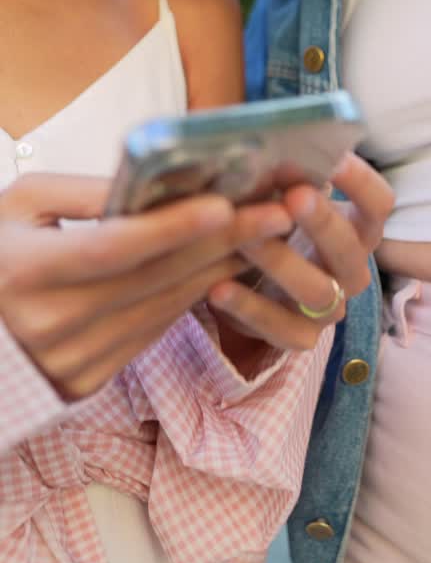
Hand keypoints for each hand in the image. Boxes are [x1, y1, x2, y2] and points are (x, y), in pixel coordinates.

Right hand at [0, 173, 292, 398]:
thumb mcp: (19, 207)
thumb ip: (82, 193)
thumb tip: (152, 180)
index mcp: (24, 274)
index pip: (113, 249)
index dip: (172, 228)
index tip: (225, 204)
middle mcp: (51, 326)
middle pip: (153, 279)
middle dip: (222, 242)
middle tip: (273, 211)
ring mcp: (72, 361)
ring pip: (164, 308)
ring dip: (219, 269)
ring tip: (264, 234)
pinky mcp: (88, 381)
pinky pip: (153, 333)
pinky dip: (192, 297)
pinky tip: (225, 266)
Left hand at [207, 153, 393, 352]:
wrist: (252, 291)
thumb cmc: (271, 230)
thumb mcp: (277, 200)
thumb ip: (276, 176)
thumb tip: (253, 138)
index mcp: (357, 230)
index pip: (379, 204)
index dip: (361, 181)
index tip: (332, 156)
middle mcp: (351, 270)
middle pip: (350, 246)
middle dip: (322, 220)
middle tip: (294, 195)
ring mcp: (330, 309)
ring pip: (317, 290)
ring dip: (280, 260)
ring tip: (245, 236)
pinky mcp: (299, 338)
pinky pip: (280, 328)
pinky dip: (247, 308)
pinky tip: (217, 287)